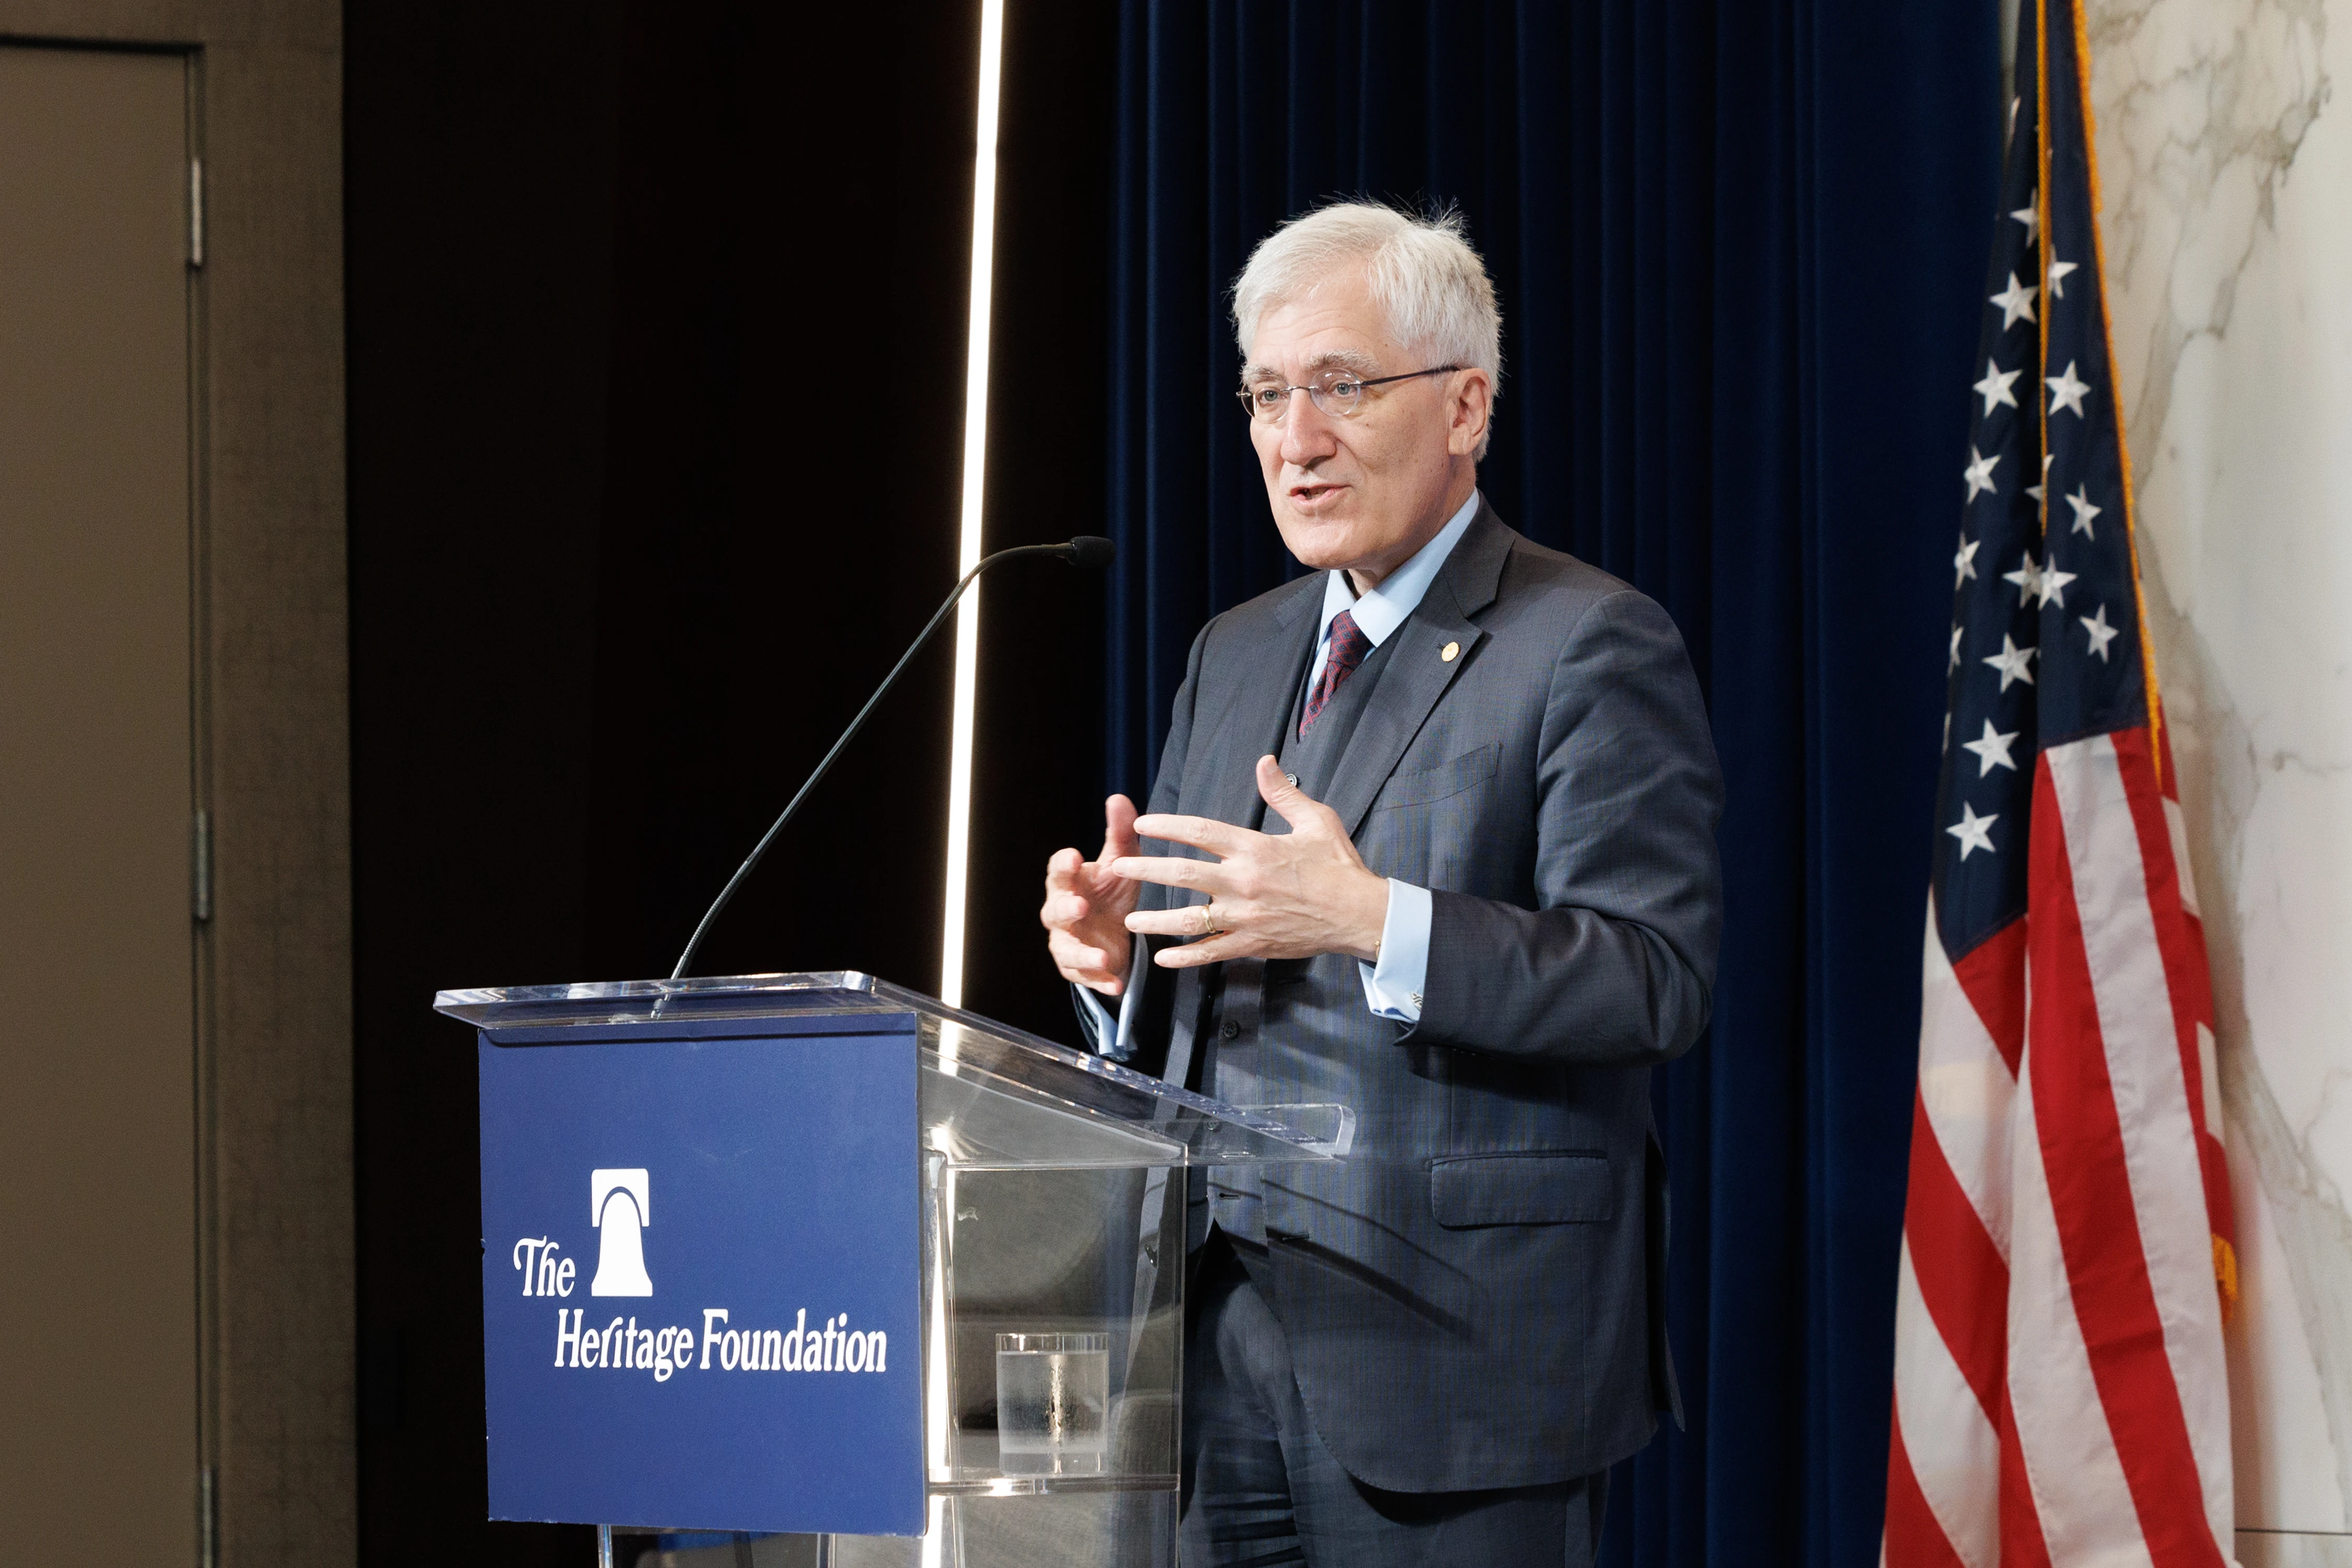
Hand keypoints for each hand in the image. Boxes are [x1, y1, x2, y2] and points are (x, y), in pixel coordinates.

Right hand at [1041, 795, 1143, 994]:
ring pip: (1065, 948)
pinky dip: (1100, 980)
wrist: (1117, 933)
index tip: (1075, 857)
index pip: (1058, 871)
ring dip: (1082, 953)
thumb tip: (1118, 797)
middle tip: (1080, 906)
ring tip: (1101, 955)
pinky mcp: (1079, 969)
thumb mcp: (1122, 863)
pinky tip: (1117, 982)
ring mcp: (1067, 942)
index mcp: (1070, 883)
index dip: (1063, 865)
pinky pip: (1084, 977)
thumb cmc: (1112, 892)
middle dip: (1065, 909)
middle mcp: (1062, 912)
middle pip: (1054, 911)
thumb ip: (1120, 834)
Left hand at [1115, 756, 1389, 968]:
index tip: (1143, 824)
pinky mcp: (1253, 944)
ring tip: (1130, 920)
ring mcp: (1246, 917)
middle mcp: (1244, 882)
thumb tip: (1264, 761)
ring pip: (1190, 919)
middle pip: (1183, 875)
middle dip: (1146, 870)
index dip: (1167, 827)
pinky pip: (1211, 952)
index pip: (1200, 833)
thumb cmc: (1339, 865)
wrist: (1360, 914)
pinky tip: (1163, 958)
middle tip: (1119, 868)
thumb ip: (1283, 793)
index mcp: (1255, 849)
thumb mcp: (1316, 820)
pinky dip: (1185, 957)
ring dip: (1156, 920)